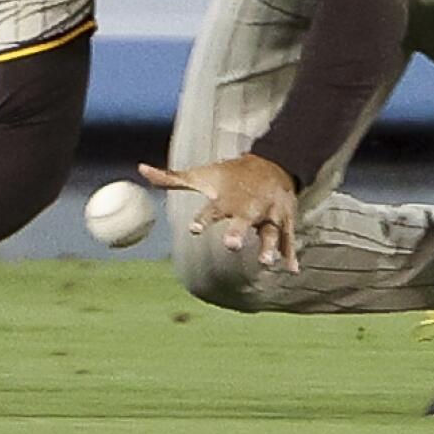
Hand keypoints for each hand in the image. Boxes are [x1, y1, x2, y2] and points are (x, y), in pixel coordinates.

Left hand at [138, 154, 299, 272]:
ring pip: (269, 231)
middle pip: (243, 219)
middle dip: (238, 231)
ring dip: (269, 246)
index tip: (194, 229)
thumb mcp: (202, 175)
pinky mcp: (284, 220)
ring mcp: (268, 214)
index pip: (212, 209)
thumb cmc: (230, 175)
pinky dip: (290, 254)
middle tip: (231, 244)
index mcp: (226, 198)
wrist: (272, 163)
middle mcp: (248, 206)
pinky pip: (288, 239)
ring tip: (266, 262)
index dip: (204, 219)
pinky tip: (293, 270)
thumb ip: (171, 179)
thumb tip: (141, 169)